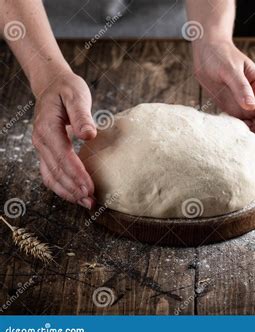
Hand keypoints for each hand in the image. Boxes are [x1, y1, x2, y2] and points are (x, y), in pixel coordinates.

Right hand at [31, 70, 95, 208]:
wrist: (52, 85)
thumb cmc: (66, 89)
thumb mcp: (76, 95)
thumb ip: (82, 115)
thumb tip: (88, 135)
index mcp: (48, 128)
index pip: (63, 156)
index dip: (76, 174)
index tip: (90, 187)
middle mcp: (41, 141)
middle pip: (57, 171)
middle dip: (74, 188)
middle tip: (92, 201)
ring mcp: (42, 148)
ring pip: (51, 177)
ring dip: (68, 192)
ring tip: (87, 203)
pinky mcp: (46, 152)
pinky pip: (51, 174)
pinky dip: (63, 187)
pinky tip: (77, 195)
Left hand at [192, 39, 254, 155]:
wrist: (208, 51)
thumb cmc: (220, 56)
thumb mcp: (230, 70)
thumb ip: (241, 88)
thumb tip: (251, 107)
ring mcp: (248, 106)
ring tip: (249, 160)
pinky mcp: (236, 111)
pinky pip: (242, 128)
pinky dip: (242, 138)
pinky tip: (237, 149)